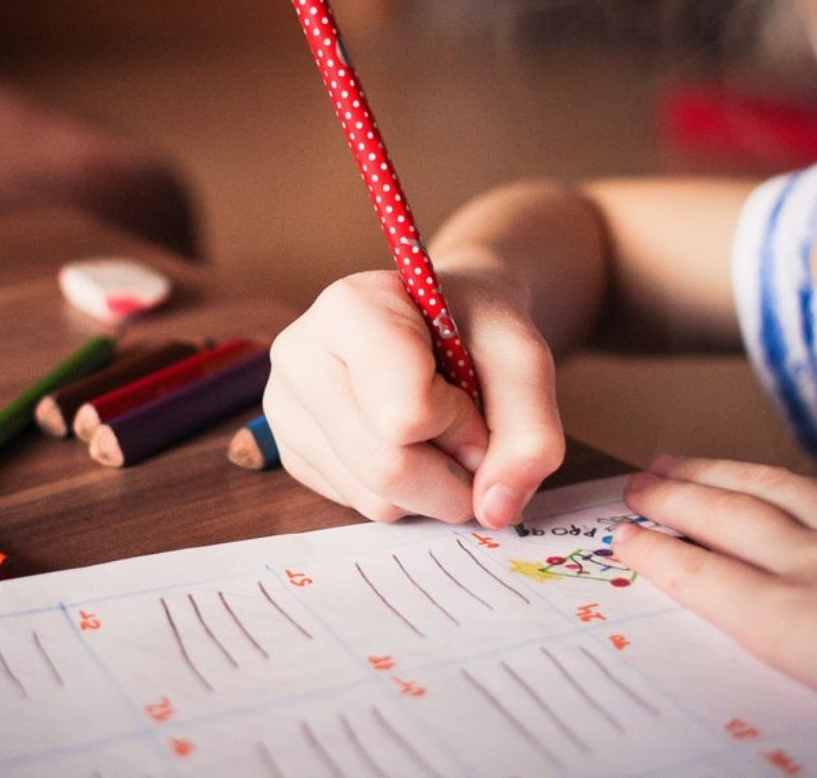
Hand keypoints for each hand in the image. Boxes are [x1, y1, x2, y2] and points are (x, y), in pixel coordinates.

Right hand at [263, 268, 564, 527]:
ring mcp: (286, 408)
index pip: (406, 414)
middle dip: (452, 473)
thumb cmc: (477, 328)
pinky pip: (359, 506)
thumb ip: (530, 433)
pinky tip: (406, 444)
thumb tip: (494, 510)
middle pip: (386, 467)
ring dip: (431, 487)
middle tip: (470, 435)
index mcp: (349, 308)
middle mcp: (300, 355)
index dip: (461, 423)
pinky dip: (404, 494)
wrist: (444, 320)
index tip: (472, 394)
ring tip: (436, 432)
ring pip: (374, 498)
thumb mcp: (524, 360)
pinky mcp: (291, 453)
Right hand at [613, 455, 816, 757]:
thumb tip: (765, 640)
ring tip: (682, 461)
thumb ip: (803, 662)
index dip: (658, 554)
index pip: (706, 579)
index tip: (622, 537)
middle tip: (636, 483)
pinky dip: (798, 479)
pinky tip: (789, 478)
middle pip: (729, 519)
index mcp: (802, 627)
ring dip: (720, 473)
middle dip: (674, 498)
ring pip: (776, 489)